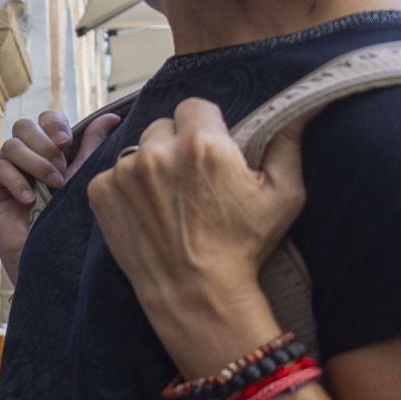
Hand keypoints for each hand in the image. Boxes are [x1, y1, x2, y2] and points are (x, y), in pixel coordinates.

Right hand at [0, 110, 122, 281]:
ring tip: (51, 187)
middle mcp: (26, 155)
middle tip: (59, 169)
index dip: (54, 124)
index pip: (46, 119)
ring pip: (11, 145)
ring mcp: (6, 169)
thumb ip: (92, 147)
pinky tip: (28, 200)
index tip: (66, 141)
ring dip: (34, 163)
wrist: (50, 255)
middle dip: (43, 144)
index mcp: (50, 149)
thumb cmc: (69, 218)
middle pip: (24, 125)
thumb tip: (112, 117)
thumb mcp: (83, 177)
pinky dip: (16, 181)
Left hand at [86, 98, 306, 375]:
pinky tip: (147, 211)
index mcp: (203, 144)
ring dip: (150, 165)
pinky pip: (112, 173)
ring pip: (137, 149)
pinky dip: (126, 187)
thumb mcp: (283, 194)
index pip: (195, 107)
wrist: (195, 292)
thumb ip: (287, 143)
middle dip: (177, 143)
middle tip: (191, 178)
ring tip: (169, 199)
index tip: (211, 149)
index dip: (205, 126)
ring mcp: (124, 171)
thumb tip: (300, 108)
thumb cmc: (244, 245)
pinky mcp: (100, 191)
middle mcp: (157, 151)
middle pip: (163, 126)